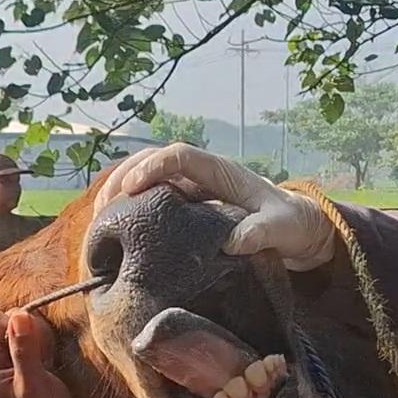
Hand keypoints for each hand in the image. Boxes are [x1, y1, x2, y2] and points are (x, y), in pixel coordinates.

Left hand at [0, 310, 74, 397]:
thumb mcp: (32, 384)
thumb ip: (24, 351)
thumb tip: (19, 315)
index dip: (18, 328)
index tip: (34, 350)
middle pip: (6, 318)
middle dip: (29, 332)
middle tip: (39, 360)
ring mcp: (0, 354)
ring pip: (20, 321)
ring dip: (38, 337)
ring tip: (42, 363)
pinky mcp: (16, 352)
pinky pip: (30, 329)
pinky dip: (42, 340)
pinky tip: (44, 361)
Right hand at [96, 142, 335, 270]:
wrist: (297, 228)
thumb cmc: (290, 224)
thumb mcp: (281, 229)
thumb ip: (261, 232)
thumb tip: (233, 242)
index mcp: (221, 172)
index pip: (179, 155)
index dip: (152, 167)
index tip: (131, 189)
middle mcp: (202, 175)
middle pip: (153, 160)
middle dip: (124, 176)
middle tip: (103, 207)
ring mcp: (193, 190)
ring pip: (148, 177)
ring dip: (120, 191)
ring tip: (100, 218)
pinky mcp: (188, 207)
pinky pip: (153, 199)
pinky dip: (131, 208)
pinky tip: (116, 228)